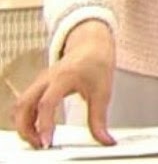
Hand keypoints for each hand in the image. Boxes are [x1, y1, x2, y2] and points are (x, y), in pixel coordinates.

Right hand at [13, 19, 115, 148]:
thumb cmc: (96, 63)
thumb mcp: (102, 92)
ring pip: (21, 104)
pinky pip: (24, 103)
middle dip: (25, 127)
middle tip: (39, 144)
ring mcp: (41, 81)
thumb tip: (104, 139)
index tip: (46, 141)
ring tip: (38, 140)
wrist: (92, 45)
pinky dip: (25, 118)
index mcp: (63, 77)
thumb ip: (99, 119)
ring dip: (23, 124)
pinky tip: (37, 130)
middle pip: (24, 103)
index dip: (44, 124)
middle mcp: (47, 78)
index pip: (46, 103)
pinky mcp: (39, 85)